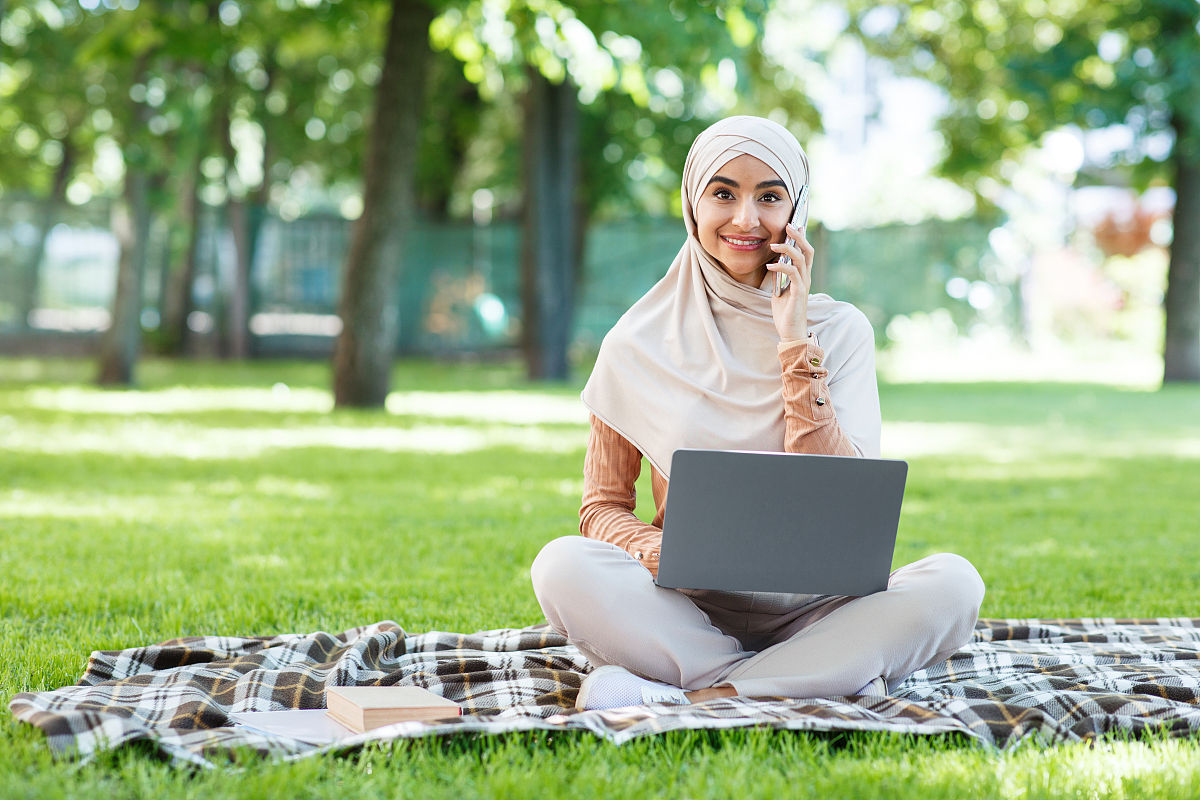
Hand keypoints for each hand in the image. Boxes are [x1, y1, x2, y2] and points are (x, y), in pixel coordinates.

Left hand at [766, 223, 814, 341]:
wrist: (790, 332)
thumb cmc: (785, 313)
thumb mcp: (780, 291)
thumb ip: (779, 278)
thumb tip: (772, 265)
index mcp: (803, 277)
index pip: (805, 253)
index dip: (801, 238)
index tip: (794, 225)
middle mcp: (806, 278)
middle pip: (807, 251)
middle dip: (798, 237)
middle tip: (788, 226)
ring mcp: (803, 284)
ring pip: (801, 260)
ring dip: (787, 249)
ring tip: (773, 245)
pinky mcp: (799, 292)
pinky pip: (792, 273)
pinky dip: (781, 267)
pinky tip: (770, 265)